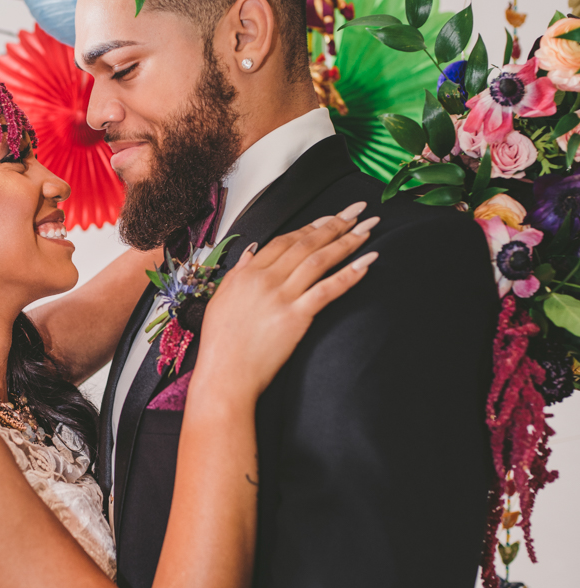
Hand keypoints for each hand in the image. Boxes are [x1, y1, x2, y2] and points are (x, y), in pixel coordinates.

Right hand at [194, 203, 378, 401]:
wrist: (225, 376)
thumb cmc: (221, 346)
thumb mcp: (220, 301)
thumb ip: (238, 273)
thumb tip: (250, 253)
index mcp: (247, 274)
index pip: (284, 240)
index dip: (310, 226)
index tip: (330, 217)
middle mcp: (265, 280)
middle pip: (305, 243)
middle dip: (335, 224)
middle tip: (357, 211)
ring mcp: (281, 297)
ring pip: (319, 260)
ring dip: (347, 242)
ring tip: (368, 229)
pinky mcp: (296, 318)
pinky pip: (328, 290)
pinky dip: (349, 274)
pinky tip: (367, 262)